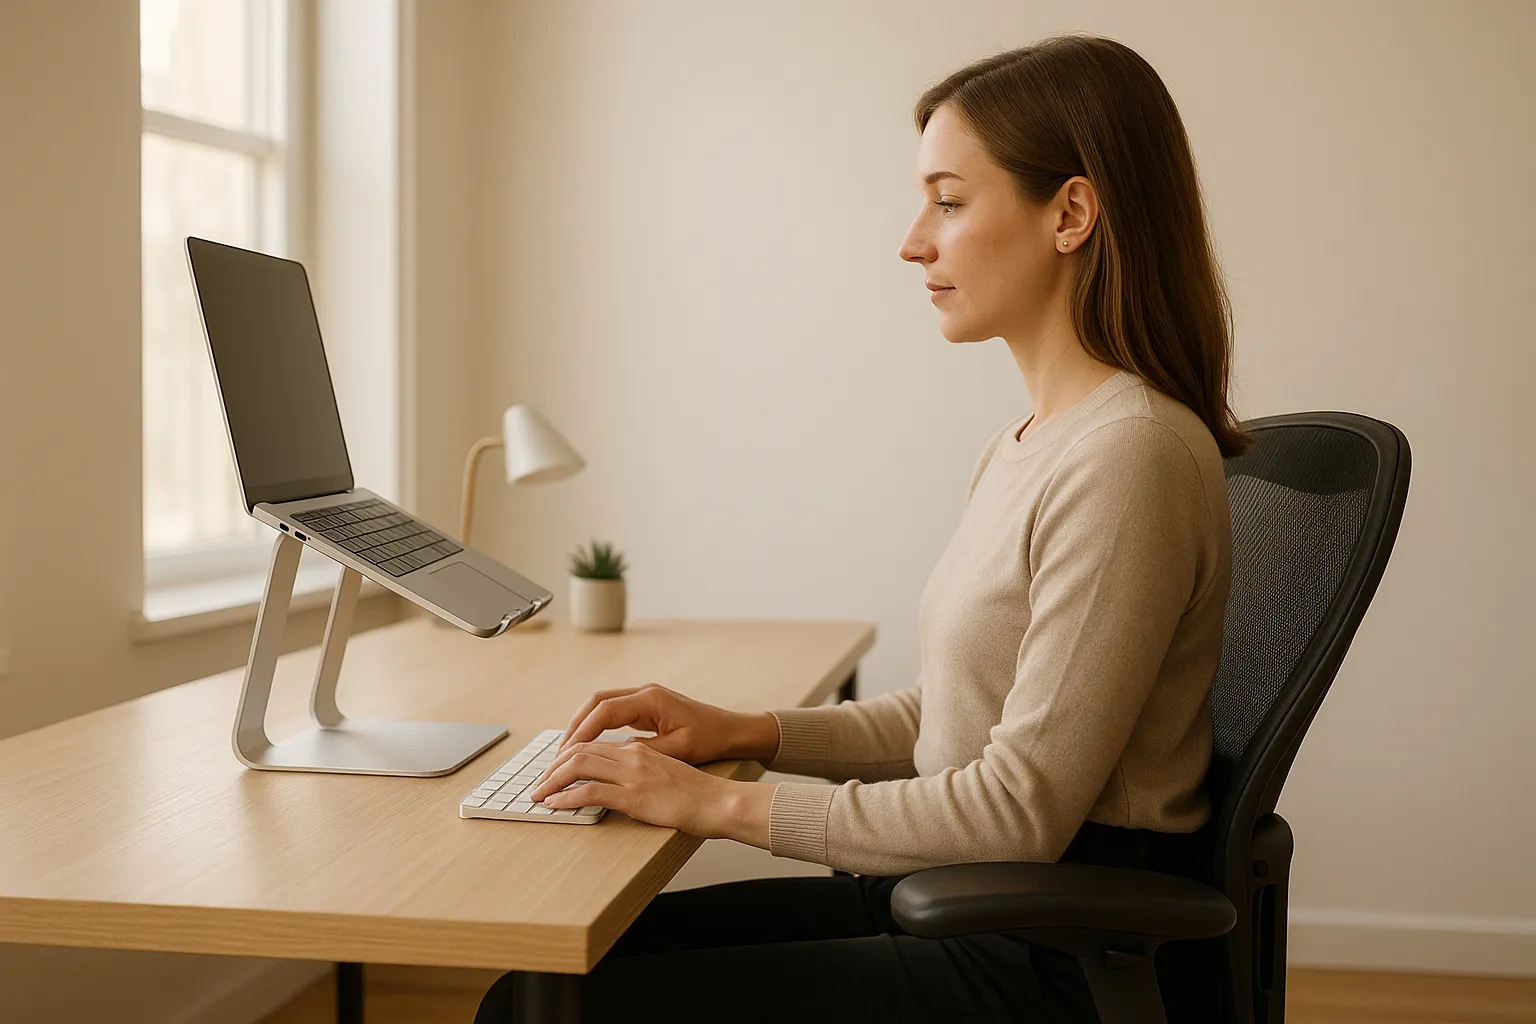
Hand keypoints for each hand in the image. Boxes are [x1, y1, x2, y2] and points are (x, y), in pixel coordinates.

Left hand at [527, 738, 774, 844]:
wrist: (720, 802)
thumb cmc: (698, 794)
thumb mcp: (667, 774)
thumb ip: (642, 772)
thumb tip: (618, 782)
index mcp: (640, 749)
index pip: (593, 744)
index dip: (568, 754)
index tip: (553, 769)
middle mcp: (633, 756)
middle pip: (580, 750)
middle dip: (553, 766)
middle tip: (539, 782)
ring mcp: (632, 774)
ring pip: (578, 766)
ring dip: (552, 780)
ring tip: (539, 794)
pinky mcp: (633, 796)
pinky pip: (589, 791)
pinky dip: (565, 797)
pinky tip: (554, 804)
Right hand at [555, 683, 777, 765]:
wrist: (731, 729)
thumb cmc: (710, 738)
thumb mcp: (678, 750)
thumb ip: (643, 753)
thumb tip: (611, 759)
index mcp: (651, 699)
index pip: (604, 710)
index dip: (582, 731)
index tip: (567, 752)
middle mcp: (644, 693)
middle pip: (595, 702)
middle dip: (574, 726)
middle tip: (559, 753)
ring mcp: (643, 698)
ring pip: (600, 705)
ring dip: (582, 725)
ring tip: (566, 751)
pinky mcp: (645, 707)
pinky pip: (611, 712)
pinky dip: (595, 726)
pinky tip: (587, 745)